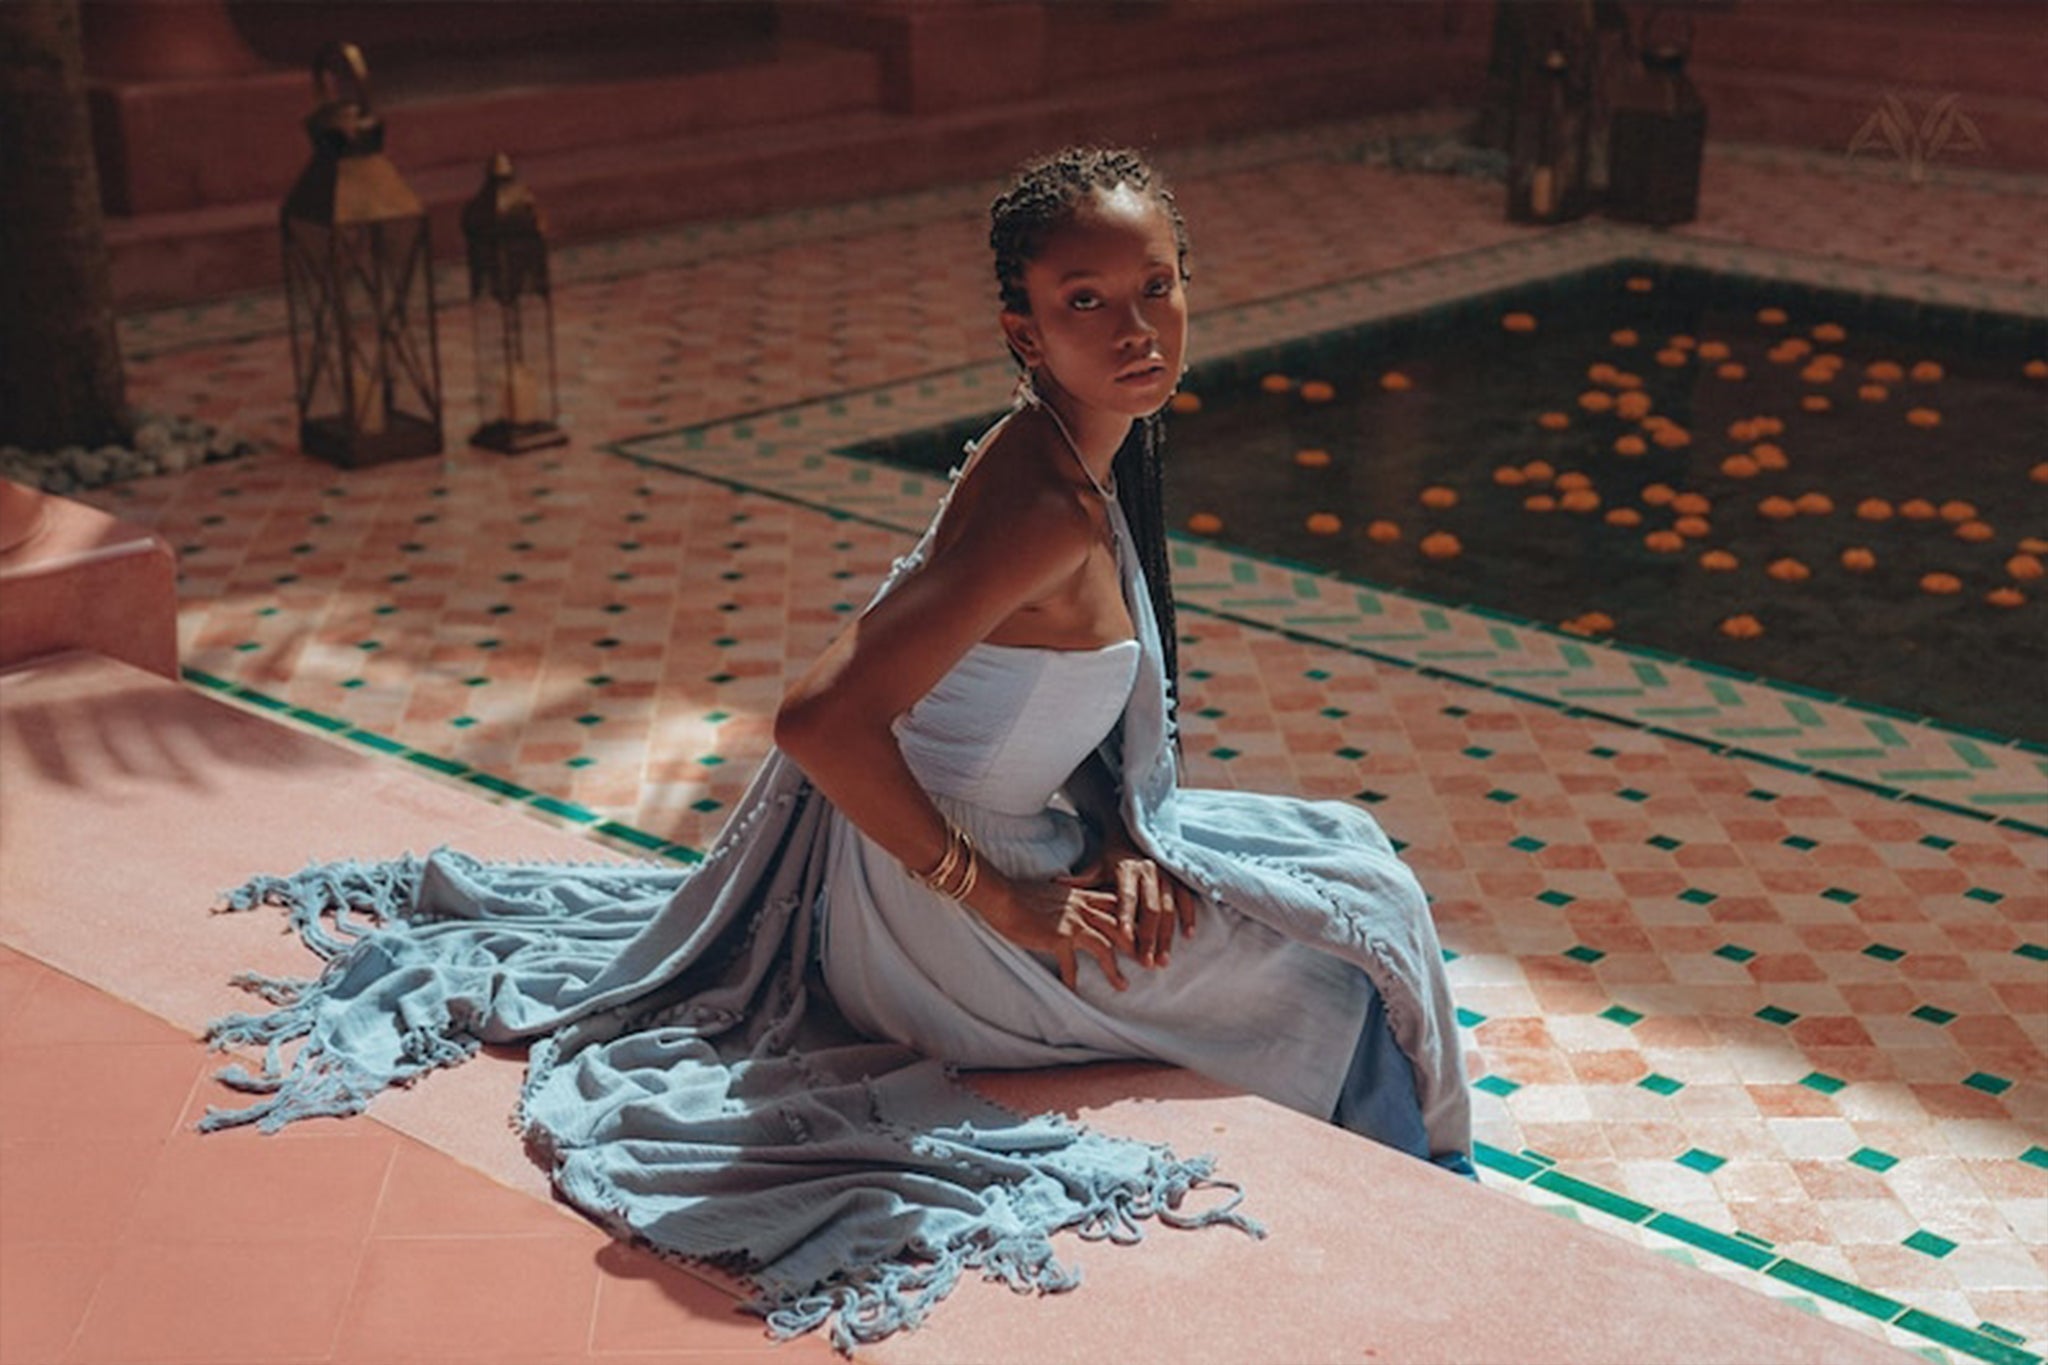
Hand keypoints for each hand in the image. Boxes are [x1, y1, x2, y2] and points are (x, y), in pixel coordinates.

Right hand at [976, 876, 1136, 992]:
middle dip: (1136, 946)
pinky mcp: (1058, 937)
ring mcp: (1072, 923)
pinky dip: (1072, 980)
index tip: (1143, 936)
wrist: (1001, 896)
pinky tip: (1073, 991)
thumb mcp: (1053, 892)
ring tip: (1123, 986)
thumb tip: (1073, 910)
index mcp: (1082, 896)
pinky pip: (1072, 965)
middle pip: (1120, 927)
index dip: (1132, 921)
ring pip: (1105, 948)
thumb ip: (1068, 900)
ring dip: (1115, 969)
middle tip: (1147, 963)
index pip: (1117, 906)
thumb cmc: (1019, 894)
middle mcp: (1082, 908)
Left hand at [1061, 826, 1197, 969]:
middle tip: (1145, 962)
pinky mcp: (1178, 878)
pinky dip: (1188, 916)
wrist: (1133, 835)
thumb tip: (1057, 884)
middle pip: (1151, 908)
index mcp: (1127, 869)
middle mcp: (1149, 871)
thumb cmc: (1111, 858)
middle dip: (1149, 937)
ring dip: (1167, 936)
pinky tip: (1187, 936)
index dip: (1126, 915)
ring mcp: (1166, 875)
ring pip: (1169, 908)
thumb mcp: (1096, 866)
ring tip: (1163, 960)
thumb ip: (1081, 879)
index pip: (1126, 895)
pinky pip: (1186, 899)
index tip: (1125, 936)